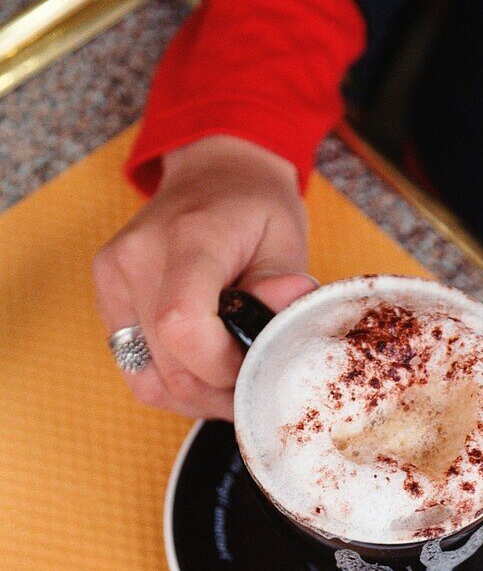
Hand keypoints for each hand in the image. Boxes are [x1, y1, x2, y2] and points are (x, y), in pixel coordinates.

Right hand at [93, 135, 315, 419]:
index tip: (256, 361)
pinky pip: (136, 371)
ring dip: (196, 396)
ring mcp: (114, 278)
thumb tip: (277, 335)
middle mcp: (137, 257)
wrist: (214, 174)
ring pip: (150, 382)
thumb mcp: (287, 243)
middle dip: (220, 390)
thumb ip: (284, 295)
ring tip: (229, 376)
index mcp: (188, 238)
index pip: (184, 328)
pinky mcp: (106, 297)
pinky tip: (202, 369)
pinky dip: (173, 384)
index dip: (224, 367)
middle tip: (255, 379)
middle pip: (171, 368)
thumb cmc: (255, 210)